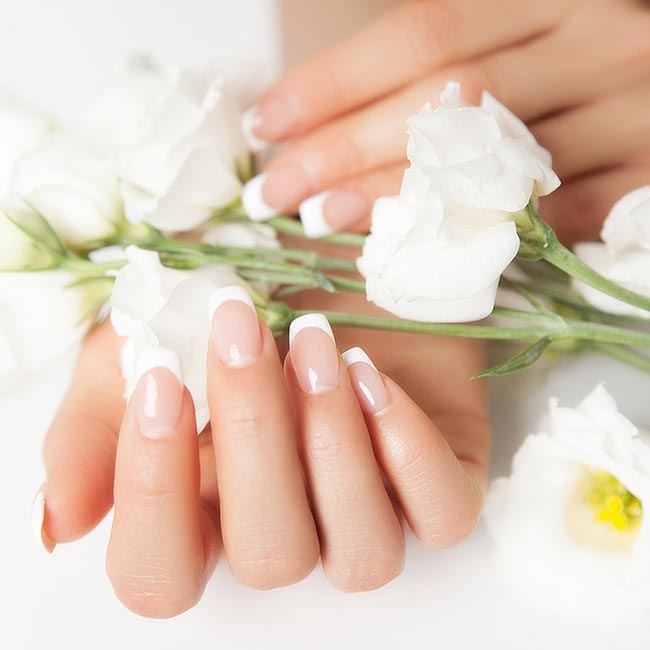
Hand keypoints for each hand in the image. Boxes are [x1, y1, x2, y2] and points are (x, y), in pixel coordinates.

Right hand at [37, 284, 488, 617]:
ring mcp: (369, 507)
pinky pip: (442, 514)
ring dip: (332, 445)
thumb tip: (63, 524)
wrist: (313, 257)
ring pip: (361, 553)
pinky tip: (373, 377)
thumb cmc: (227, 308)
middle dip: (254, 437)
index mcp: (203, 512)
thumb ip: (95, 432)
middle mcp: (287, 525)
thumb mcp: (141, 352)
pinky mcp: (439, 474)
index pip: (161, 572)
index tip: (158, 379)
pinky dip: (409, 451)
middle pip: (269, 555)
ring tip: (314, 345)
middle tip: (244, 327)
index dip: (152, 493)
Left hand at [244, 0, 649, 242]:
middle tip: (279, 189)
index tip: (269, 123)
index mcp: (549, 0)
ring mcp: (628, 117)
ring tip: (321, 218)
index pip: (426, 30)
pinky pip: (542, 223)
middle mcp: (594, 45)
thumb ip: (435, 72)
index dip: (338, 80)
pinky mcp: (643, 186)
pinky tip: (406, 251)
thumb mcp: (513, 48)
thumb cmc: (568, 85)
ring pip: (490, 165)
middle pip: (447, 99)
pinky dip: (468, 239)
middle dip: (346, 146)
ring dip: (392, 198)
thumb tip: (317, 122)